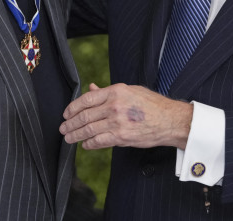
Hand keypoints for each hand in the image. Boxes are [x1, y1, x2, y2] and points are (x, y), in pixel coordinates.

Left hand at [60, 83, 192, 149]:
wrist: (169, 120)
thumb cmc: (152, 104)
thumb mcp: (130, 91)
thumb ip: (108, 91)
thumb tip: (91, 88)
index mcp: (116, 91)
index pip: (86, 99)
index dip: (72, 107)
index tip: (66, 113)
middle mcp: (114, 105)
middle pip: (84, 115)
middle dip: (70, 123)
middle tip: (63, 128)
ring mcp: (117, 122)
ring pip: (88, 130)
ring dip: (75, 135)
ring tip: (69, 138)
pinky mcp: (121, 137)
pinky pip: (98, 141)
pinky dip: (89, 144)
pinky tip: (85, 144)